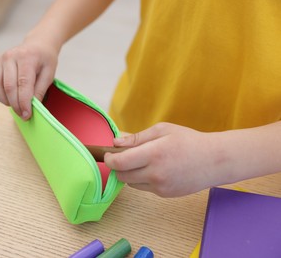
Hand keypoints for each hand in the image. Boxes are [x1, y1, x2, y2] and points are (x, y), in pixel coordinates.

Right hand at [0, 36, 59, 119]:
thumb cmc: (44, 59)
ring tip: (17, 105)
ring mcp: (0, 59)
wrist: (37, 45)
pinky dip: (0, 95)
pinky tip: (10, 98)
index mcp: (27, 57)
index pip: (23, 84)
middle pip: (9, 87)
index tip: (27, 115)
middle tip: (24, 115)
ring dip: (7, 101)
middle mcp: (10, 56)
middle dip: (16, 105)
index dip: (24, 102)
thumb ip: (40, 90)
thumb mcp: (49, 74)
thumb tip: (33, 107)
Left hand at [104, 123, 230, 196]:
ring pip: (131, 184)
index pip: (120, 163)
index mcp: (154, 154)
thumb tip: (116, 143)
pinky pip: (144, 188)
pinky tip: (156, 169)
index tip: (108, 154)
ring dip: (130, 174)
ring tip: (144, 161)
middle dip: (119, 166)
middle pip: (122, 176)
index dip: (110, 159)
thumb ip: (137, 138)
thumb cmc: (189, 140)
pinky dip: (143, 179)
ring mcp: (160, 187)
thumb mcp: (163, 130)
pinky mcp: (165, 194)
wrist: (215, 161)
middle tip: (125, 156)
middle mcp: (155, 173)